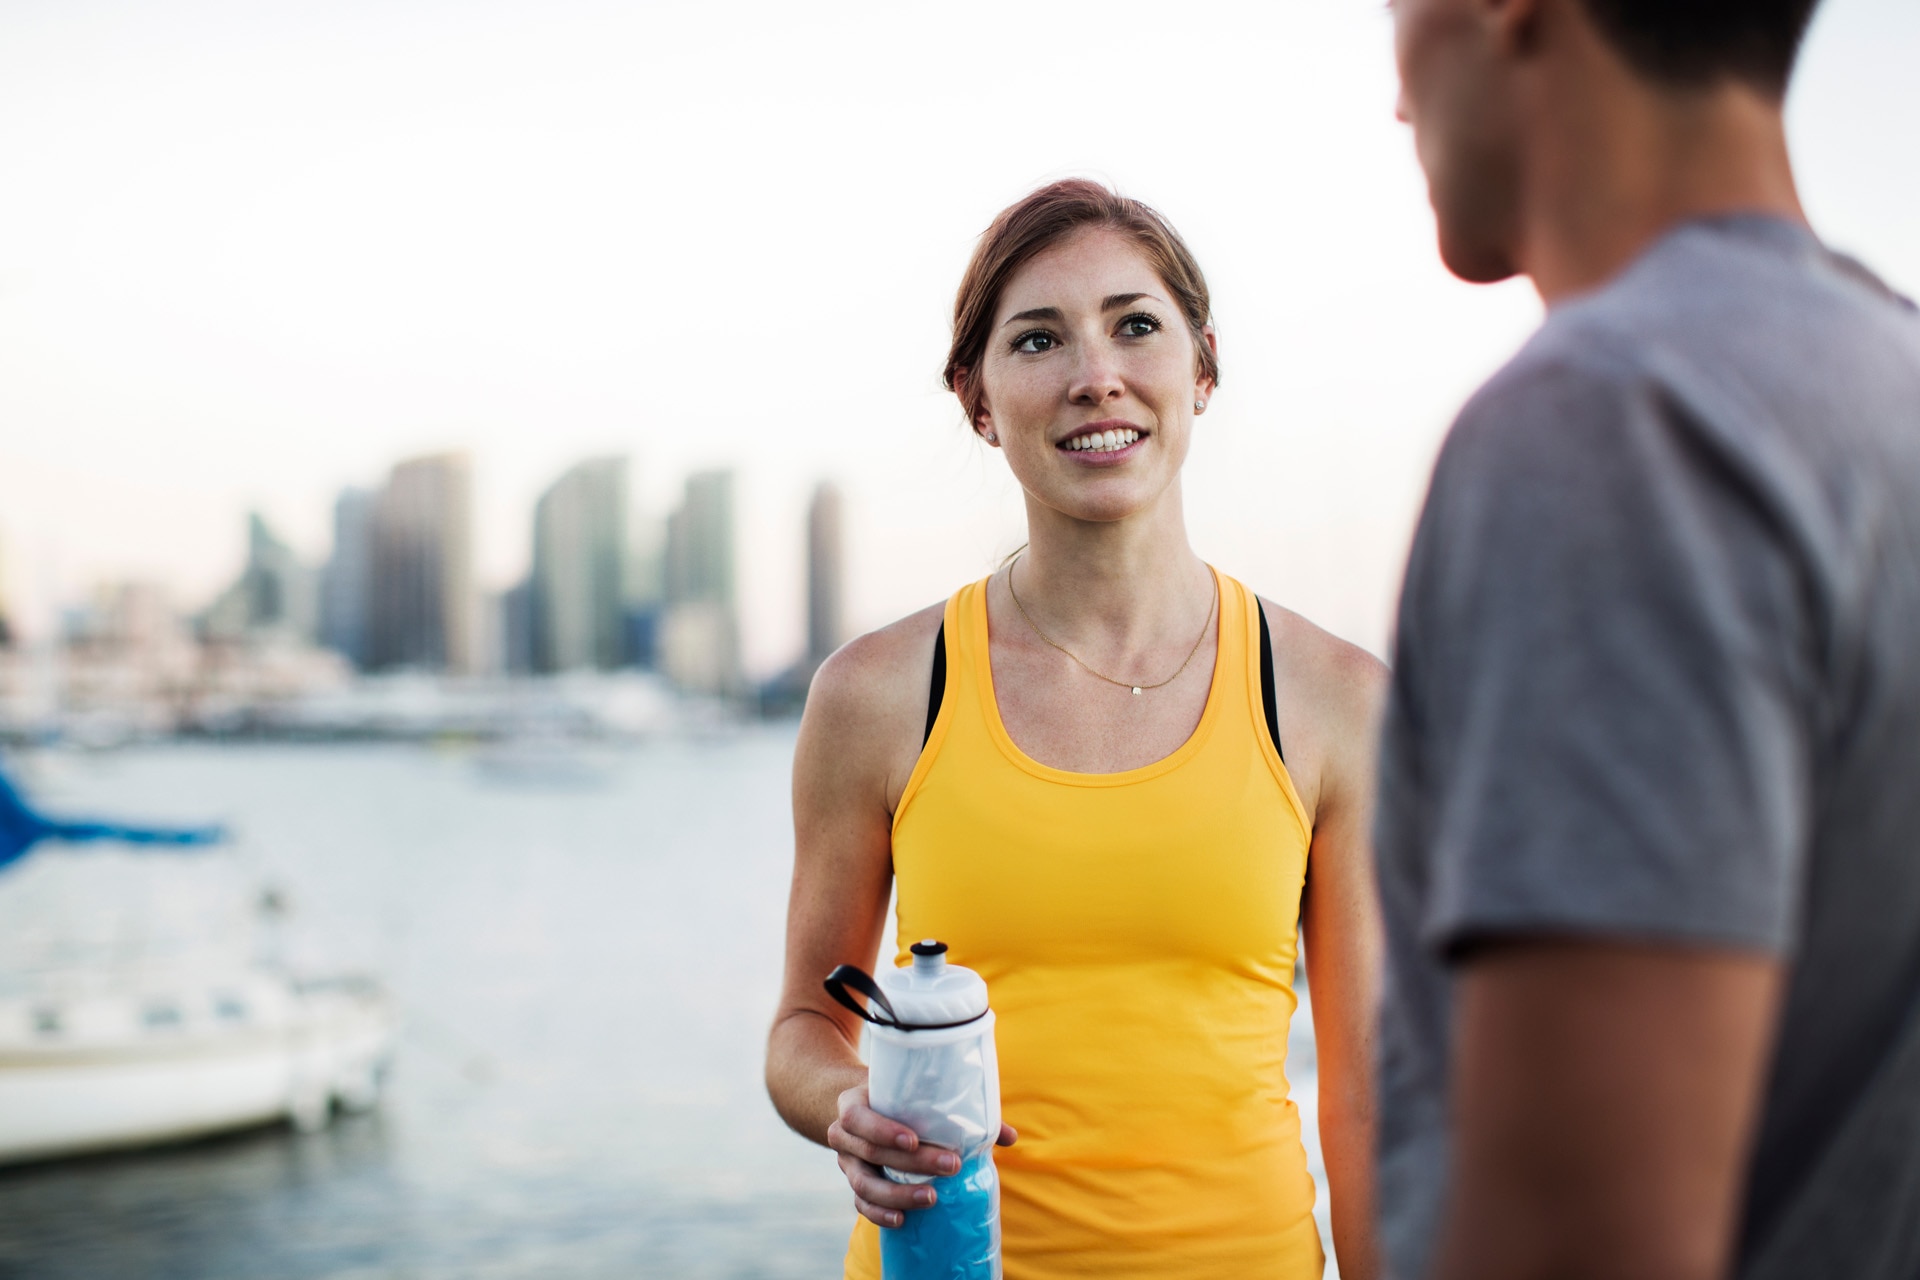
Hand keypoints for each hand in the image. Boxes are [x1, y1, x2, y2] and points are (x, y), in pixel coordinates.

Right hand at [827, 1083, 1017, 1227]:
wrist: (864, 1110)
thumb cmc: (897, 1100)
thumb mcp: (915, 1094)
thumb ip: (959, 1110)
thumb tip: (1009, 1136)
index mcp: (853, 1103)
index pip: (858, 1116)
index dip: (883, 1130)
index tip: (914, 1139)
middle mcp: (844, 1135)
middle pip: (871, 1152)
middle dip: (912, 1162)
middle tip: (950, 1165)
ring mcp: (848, 1163)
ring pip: (863, 1184)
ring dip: (898, 1193)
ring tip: (932, 1198)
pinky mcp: (856, 1184)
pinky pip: (861, 1203)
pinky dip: (880, 1214)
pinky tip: (903, 1219)